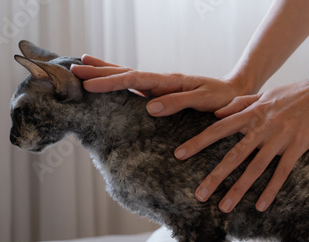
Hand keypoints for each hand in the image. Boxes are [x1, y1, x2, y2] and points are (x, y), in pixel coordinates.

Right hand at [71, 55, 244, 114]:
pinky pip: (136, 87)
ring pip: (127, 76)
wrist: (235, 94)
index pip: (133, 79)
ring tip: (82, 66)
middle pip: (125, 73)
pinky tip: (111, 82)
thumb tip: (150, 107)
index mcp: (168, 81)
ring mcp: (160, 86)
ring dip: (105, 72)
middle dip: (99, 72)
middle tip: (73, 70)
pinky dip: (120, 82)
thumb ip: (179, 102)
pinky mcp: (162, 94)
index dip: (110, 82)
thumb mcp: (204, 100)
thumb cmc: (222, 98)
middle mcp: (160, 81)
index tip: (88, 85)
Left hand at [175, 78, 308, 212]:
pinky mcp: (298, 146)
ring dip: (239, 189)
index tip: (179, 155)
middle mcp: (262, 126)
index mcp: (251, 113)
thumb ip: (240, 104)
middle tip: (199, 194)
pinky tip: (260, 206)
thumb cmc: (294, 93)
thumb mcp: (264, 95)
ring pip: (255, 167)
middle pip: (233, 154)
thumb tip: (217, 113)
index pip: (218, 128)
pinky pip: (282, 172)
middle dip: (215, 176)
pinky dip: (271, 190)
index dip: (198, 142)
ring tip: (224, 207)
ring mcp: (280, 138)